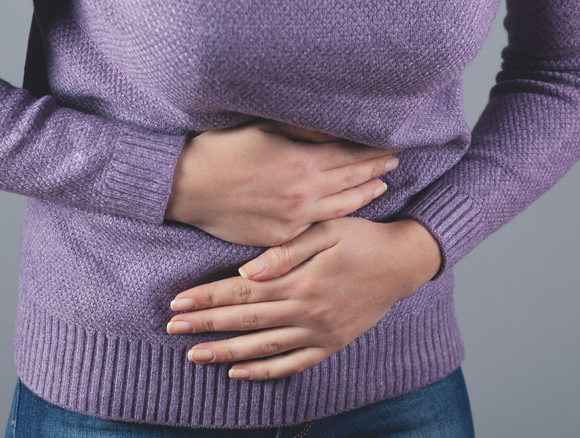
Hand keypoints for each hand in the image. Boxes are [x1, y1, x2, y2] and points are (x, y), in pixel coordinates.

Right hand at [165, 119, 400, 245]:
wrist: (185, 188)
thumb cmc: (219, 151)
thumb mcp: (262, 129)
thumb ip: (303, 131)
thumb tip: (335, 130)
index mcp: (301, 163)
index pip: (349, 155)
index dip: (372, 150)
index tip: (390, 144)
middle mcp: (303, 194)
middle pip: (351, 180)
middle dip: (375, 169)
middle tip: (394, 162)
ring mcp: (293, 220)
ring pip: (341, 208)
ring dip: (365, 195)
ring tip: (381, 186)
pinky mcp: (280, 238)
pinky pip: (317, 228)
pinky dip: (338, 217)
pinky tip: (346, 211)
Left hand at [166, 217, 440, 380]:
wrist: (403, 263)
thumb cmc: (361, 238)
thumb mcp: (327, 230)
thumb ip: (286, 251)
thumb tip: (246, 272)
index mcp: (301, 281)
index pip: (242, 292)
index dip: (207, 297)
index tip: (177, 303)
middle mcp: (306, 312)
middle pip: (245, 320)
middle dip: (205, 325)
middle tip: (172, 329)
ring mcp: (319, 333)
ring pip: (262, 347)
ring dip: (225, 352)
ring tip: (194, 355)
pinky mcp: (330, 344)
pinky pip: (292, 365)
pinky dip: (264, 372)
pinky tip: (238, 374)